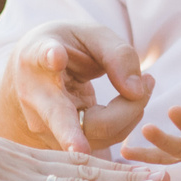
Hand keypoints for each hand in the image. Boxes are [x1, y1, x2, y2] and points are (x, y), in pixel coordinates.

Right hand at [3, 22, 153, 153]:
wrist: (33, 73)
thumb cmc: (65, 47)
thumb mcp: (91, 36)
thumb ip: (117, 55)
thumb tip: (136, 92)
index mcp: (36, 58)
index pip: (41, 59)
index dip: (50, 58)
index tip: (56, 56)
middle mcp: (35, 97)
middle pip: (63, 119)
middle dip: (73, 134)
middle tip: (86, 143)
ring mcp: (46, 127)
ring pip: (97, 132)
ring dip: (130, 111)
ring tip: (148, 82)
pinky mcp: (63, 144)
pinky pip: (105, 137)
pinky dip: (127, 118)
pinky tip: (135, 98)